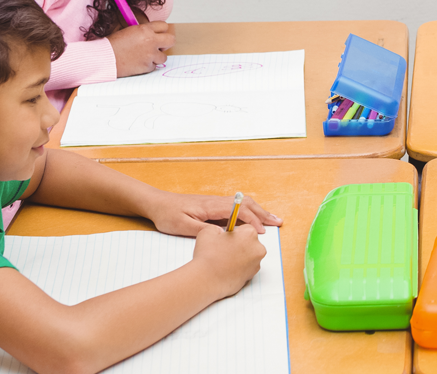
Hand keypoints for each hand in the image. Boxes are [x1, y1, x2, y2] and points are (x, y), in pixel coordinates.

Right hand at [108, 21, 174, 75]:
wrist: (105, 58)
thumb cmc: (113, 44)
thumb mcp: (129, 30)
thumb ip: (143, 31)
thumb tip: (154, 32)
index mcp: (145, 29)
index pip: (164, 26)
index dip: (161, 30)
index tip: (159, 34)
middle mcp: (150, 41)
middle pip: (171, 40)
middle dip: (166, 43)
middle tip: (160, 45)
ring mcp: (150, 55)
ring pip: (163, 57)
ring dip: (156, 57)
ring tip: (144, 56)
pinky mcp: (147, 66)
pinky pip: (154, 66)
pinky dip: (148, 65)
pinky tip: (138, 63)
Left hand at [147, 192, 280, 236]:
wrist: (157, 203)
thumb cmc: (168, 215)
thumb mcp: (183, 227)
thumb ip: (205, 231)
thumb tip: (225, 235)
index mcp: (212, 206)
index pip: (239, 211)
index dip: (253, 221)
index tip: (262, 232)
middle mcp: (217, 201)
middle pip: (247, 203)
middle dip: (264, 213)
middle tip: (279, 222)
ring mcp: (216, 202)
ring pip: (244, 203)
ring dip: (259, 211)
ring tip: (272, 219)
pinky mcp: (214, 206)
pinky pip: (237, 206)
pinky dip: (251, 211)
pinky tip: (254, 218)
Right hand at [191, 224, 266, 297]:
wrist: (208, 280)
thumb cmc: (209, 257)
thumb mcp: (208, 231)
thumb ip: (217, 228)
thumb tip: (220, 232)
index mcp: (249, 234)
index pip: (246, 228)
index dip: (235, 233)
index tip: (228, 238)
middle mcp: (258, 248)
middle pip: (250, 242)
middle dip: (240, 244)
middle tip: (225, 249)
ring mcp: (257, 263)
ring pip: (250, 255)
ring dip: (240, 256)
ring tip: (225, 260)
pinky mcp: (253, 275)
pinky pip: (248, 268)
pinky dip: (240, 268)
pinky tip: (228, 268)